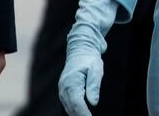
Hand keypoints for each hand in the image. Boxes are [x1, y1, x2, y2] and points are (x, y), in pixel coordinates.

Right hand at [59, 0, 116, 115]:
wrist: (81, 48)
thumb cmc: (90, 59)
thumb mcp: (96, 69)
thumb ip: (94, 86)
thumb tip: (93, 103)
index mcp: (72, 82)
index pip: (77, 104)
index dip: (84, 114)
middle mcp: (64, 87)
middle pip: (72, 108)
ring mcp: (62, 89)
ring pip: (69, 108)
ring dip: (77, 114)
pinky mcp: (64, 90)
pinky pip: (68, 104)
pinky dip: (74, 110)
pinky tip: (83, 113)